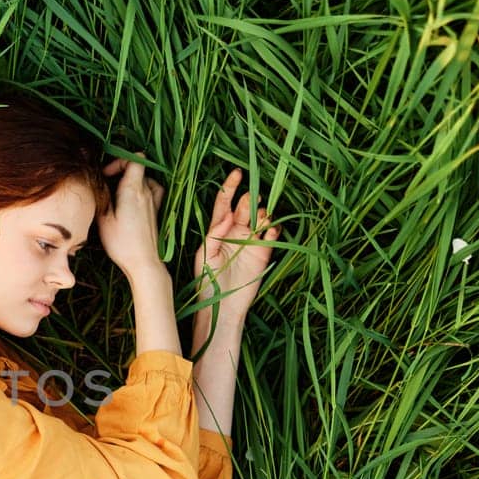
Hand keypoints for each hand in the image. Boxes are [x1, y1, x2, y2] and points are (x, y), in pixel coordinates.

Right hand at [99, 155, 166, 278]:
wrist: (144, 262)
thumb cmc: (122, 242)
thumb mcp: (103, 218)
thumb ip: (101, 195)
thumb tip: (98, 181)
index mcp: (133, 189)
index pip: (135, 159)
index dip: (119, 161)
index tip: (106, 174)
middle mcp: (147, 192)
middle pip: (137, 168)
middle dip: (120, 171)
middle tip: (106, 186)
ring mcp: (154, 201)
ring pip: (144, 179)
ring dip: (130, 181)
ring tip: (118, 193)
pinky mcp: (155, 211)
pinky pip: (153, 190)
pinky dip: (144, 188)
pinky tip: (135, 197)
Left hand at [192, 168, 280, 319]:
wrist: (222, 306)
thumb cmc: (207, 281)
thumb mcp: (205, 255)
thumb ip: (215, 233)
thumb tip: (229, 215)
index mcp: (218, 229)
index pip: (225, 202)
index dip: (230, 187)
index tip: (238, 173)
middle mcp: (236, 231)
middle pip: (246, 207)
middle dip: (250, 199)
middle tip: (251, 200)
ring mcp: (252, 240)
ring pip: (262, 218)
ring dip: (263, 214)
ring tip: (261, 219)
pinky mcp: (264, 252)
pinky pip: (272, 236)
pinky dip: (274, 230)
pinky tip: (271, 230)